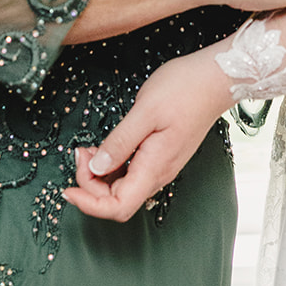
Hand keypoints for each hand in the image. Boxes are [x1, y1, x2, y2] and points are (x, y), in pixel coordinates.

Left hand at [62, 46, 234, 221]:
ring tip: (89, 148)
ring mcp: (161, 165)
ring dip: (100, 175)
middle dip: (90, 184)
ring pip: (123, 187)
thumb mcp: (145, 111)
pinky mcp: (161, 155)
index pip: (118, 207)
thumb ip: (120, 142)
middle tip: (80, 153)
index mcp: (154, 167)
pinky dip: (112, 165)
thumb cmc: (185, 89)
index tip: (68, 188)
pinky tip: (106, 146)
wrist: (216, 79)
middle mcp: (158, 173)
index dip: (89, 204)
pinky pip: (131, 172)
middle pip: (117, 200)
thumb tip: (96, 167)